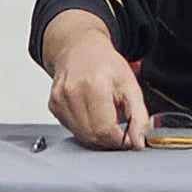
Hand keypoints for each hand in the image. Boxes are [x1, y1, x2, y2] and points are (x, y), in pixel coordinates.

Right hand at [43, 10, 147, 149]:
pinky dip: (84, 129)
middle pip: (91, 136)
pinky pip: (71, 129)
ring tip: (106, 119)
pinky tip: (91, 114)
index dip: (118, 140)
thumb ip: (138, 116)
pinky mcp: (53, 105)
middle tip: (119, 131)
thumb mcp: (130, 85)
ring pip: (80, 136)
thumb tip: (138, 142)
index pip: (104, 129)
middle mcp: (73, 92)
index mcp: (94, 85)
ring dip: (96, 136)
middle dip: (108, 140)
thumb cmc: (105, 64)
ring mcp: (60, 99)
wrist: (80, 49)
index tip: (127, 140)